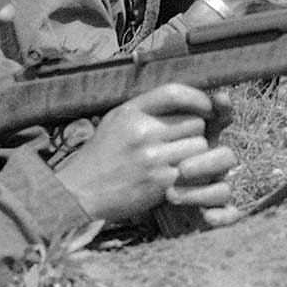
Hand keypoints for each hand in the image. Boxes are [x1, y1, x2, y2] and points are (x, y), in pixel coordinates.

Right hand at [47, 84, 233, 223]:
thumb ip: (146, 108)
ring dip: (195, 155)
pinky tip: (176, 177)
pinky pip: (192, 170)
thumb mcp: (115, 121)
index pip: (174, 93)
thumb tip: (185, 99)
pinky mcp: (160, 182)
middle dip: (195, 132)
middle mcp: (142, 131)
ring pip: (199, 146)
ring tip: (178, 160)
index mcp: (130, 112)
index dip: (198, 98)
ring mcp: (152, 157)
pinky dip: (190, 174)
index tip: (207, 107)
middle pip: (195, 122)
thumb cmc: (101, 157)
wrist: (78, 194)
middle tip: (183, 144)